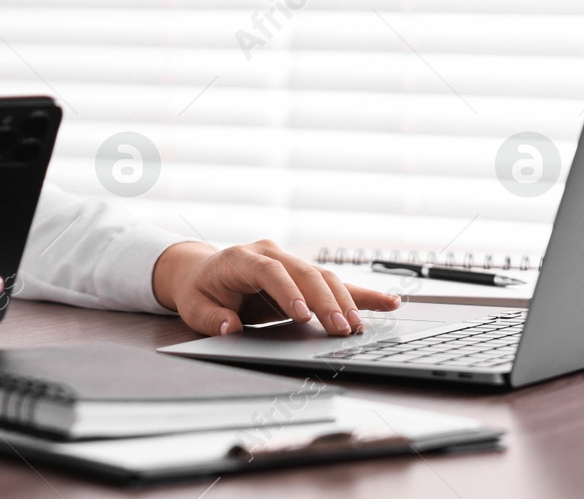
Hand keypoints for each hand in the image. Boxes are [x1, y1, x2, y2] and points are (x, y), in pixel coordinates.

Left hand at [152, 240, 400, 336]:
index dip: (288, 291)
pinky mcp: (303, 275)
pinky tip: (389, 302)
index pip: (269, 271)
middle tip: (341, 330)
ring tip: (358, 327)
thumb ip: (212, 318)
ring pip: (323, 277)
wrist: (203, 273)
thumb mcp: (195, 307)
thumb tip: (230, 327)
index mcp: (241, 258)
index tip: (302, 315)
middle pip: (304, 273)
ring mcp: (289, 261)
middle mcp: (270, 253)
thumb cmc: (200, 291)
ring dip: (345, 302)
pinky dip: (361, 294)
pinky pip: (335, 283)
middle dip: (325, 302)